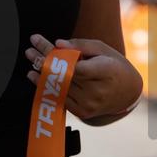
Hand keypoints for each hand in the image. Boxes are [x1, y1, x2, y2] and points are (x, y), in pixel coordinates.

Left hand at [25, 34, 142, 121]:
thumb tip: (57, 44)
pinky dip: (45, 86)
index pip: (78, 67)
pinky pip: (59, 98)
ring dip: (41, 73)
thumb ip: (81, 45)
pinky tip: (35, 76)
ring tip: (31, 58)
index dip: (58, 57)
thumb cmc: (113, 65)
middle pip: (64, 75)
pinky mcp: (82, 112)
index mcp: (107, 72)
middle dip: (44, 61)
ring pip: (58, 87)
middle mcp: (98, 91)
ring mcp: (89, 104)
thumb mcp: (102, 49)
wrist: (127, 93)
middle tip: (30, 50)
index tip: (44, 44)